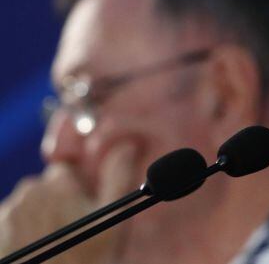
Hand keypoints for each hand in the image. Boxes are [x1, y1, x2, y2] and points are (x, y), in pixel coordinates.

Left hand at [0, 142, 137, 263]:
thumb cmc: (84, 259)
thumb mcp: (111, 221)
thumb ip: (118, 177)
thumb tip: (126, 146)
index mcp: (58, 184)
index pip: (66, 171)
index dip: (76, 191)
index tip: (81, 213)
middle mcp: (28, 192)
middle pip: (44, 189)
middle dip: (55, 205)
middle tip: (67, 234)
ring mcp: (6, 212)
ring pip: (26, 208)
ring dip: (36, 221)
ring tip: (49, 247)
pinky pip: (9, 224)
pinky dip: (18, 234)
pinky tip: (31, 251)